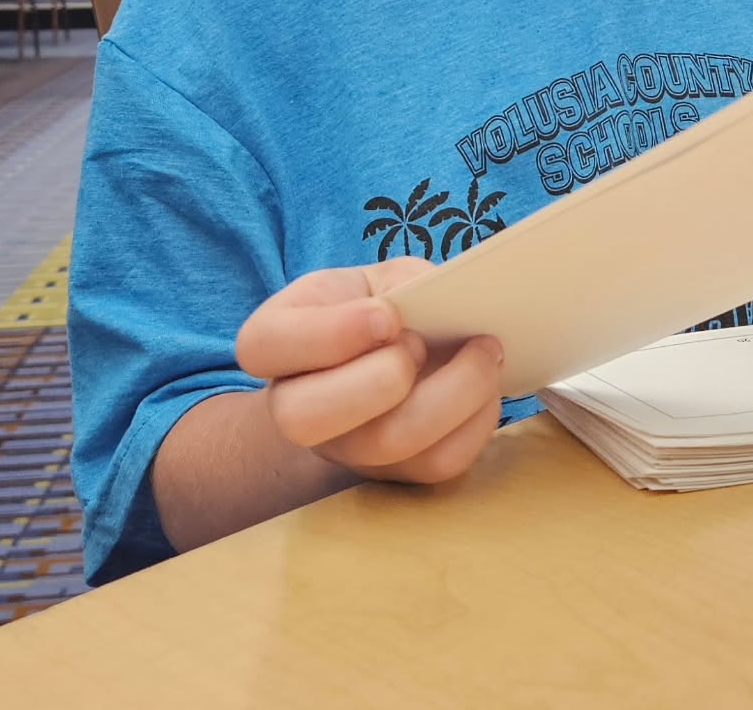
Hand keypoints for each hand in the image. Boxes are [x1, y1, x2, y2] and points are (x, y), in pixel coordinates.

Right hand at [236, 259, 503, 482]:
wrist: (402, 353)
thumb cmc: (385, 305)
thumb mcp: (383, 277)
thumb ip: (402, 284)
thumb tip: (437, 302)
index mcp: (276, 341)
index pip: (264, 346)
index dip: (329, 335)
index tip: (387, 316)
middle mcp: (294, 406)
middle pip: (307, 419)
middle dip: (380, 378)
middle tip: (419, 341)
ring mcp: (343, 448)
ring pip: (384, 446)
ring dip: (450, 395)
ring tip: (483, 351)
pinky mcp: (396, 473)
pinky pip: (436, 463)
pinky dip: (476, 421)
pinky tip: (488, 384)